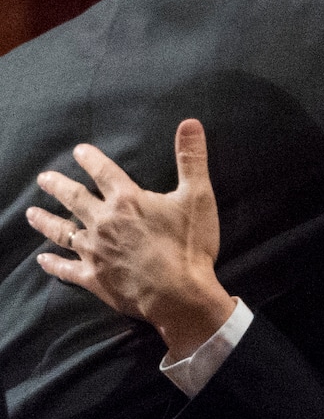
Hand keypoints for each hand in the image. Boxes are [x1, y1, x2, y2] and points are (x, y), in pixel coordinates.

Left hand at [27, 119, 235, 358]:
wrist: (179, 295)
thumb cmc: (189, 245)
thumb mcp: (197, 196)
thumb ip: (191, 158)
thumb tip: (190, 122)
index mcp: (127, 200)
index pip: (104, 172)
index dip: (91, 159)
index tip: (78, 151)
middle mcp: (104, 222)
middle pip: (74, 199)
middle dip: (58, 186)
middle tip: (43, 178)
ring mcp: (95, 252)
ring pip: (63, 232)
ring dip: (46, 222)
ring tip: (31, 213)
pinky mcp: (94, 279)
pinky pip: (67, 269)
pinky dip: (54, 264)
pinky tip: (42, 260)